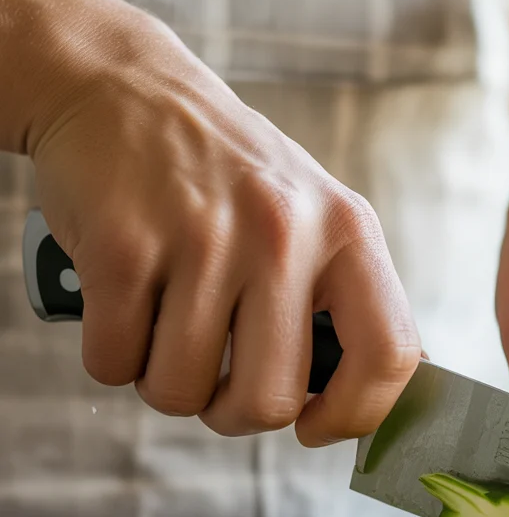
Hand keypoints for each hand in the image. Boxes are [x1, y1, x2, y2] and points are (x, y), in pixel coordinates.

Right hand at [19, 0, 420, 444]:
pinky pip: (114, 362)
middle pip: (268, 401)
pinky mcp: (122, 245)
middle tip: (218, 377)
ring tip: (167, 325)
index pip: (389, 355)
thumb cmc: (229, 179)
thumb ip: (345, 303)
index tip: (314, 426)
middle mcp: (283, 234)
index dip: (355, 416)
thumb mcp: (316, 218)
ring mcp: (202, 238)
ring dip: (165, 381)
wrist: (125, 90)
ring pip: (180, 391)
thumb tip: (363, 405)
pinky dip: (111, 354)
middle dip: (232, 413)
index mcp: (347, 234)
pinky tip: (124, 306)